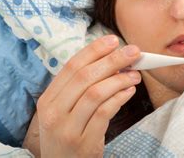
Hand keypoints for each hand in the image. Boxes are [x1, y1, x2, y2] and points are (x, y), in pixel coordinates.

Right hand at [35, 35, 141, 157]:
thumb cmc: (67, 136)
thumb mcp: (63, 111)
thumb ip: (79, 88)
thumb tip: (109, 59)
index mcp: (48, 99)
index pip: (71, 66)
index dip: (94, 50)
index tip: (113, 40)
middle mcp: (53, 112)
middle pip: (85, 76)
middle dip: (112, 60)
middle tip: (133, 52)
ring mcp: (67, 129)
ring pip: (96, 93)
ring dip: (120, 80)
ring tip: (135, 75)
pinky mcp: (84, 143)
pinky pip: (105, 113)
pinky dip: (120, 98)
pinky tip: (129, 92)